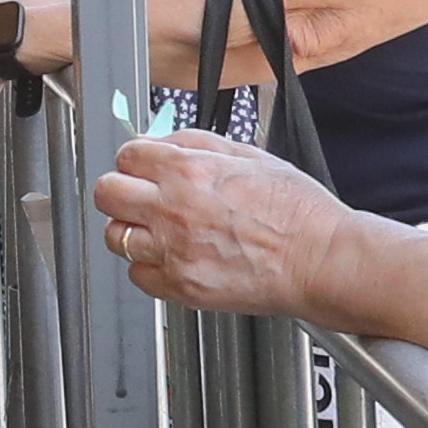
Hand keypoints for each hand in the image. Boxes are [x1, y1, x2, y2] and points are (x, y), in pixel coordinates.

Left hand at [88, 129, 352, 315]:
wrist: (320, 259)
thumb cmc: (297, 210)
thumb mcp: (249, 154)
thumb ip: (195, 143)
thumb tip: (158, 140)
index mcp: (189, 172)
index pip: (126, 156)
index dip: (135, 159)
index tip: (143, 167)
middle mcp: (174, 211)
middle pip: (107, 194)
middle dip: (121, 189)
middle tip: (139, 195)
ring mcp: (174, 252)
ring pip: (115, 237)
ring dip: (132, 229)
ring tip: (159, 229)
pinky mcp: (181, 287)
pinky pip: (137, 275)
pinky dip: (149, 266)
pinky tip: (173, 256)